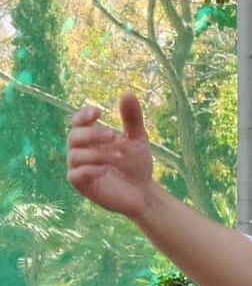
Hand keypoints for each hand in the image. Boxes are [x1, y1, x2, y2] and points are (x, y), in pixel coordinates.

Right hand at [66, 93, 156, 218]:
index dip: (83, 116)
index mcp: (90, 137)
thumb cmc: (136, 164)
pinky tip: (104, 169)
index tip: (97, 112)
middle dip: (93, 134)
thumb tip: (127, 93)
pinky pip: (76, 175)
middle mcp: (80, 151)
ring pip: (76, 155)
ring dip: (98, 154)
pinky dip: (89, 170)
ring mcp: (79, 168)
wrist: (143, 192)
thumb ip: (132, 119)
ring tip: (120, 156)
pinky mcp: (82, 185)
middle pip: (74, 136)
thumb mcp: (137, 139)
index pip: (78, 122)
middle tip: (113, 135)